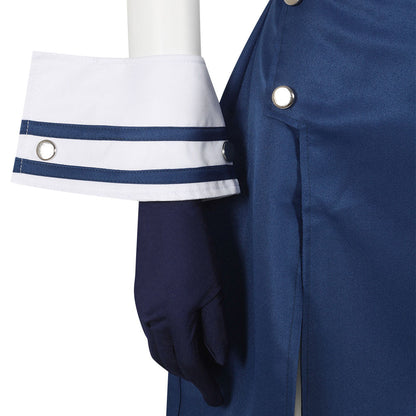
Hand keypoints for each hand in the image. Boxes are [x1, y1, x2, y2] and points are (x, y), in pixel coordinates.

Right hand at [134, 201, 227, 406]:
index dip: (206, 384)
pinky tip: (177, 336)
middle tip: (208, 380)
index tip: (218, 397)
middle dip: (189, 376)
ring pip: (156, 347)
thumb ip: (216, 327)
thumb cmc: (195, 247)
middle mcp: (154, 316)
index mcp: (176, 316)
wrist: (167, 213)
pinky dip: (164, 342)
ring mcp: (143, 305)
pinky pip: (149, 330)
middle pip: (169, 361)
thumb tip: (219, 358)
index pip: (192, 363)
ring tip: (194, 362)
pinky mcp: (140, 294)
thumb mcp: (215, 289)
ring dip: (175, 360)